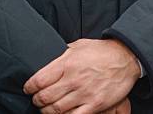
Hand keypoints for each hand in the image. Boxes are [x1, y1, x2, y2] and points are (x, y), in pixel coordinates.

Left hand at [23, 38, 139, 113]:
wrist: (124, 59)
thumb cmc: (100, 51)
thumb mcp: (78, 45)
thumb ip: (62, 54)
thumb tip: (49, 60)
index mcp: (67, 63)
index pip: (40, 79)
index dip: (30, 87)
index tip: (28, 88)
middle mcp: (73, 79)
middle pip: (45, 97)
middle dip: (37, 100)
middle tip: (36, 99)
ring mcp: (84, 94)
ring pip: (56, 110)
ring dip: (47, 111)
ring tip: (46, 108)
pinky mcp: (94, 105)